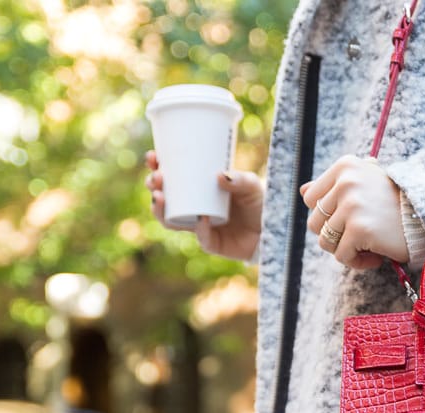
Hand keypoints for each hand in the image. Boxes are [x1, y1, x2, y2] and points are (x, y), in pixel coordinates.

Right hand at [145, 151, 263, 260]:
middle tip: (156, 177)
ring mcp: (199, 226)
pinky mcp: (212, 243)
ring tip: (160, 197)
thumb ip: (240, 179)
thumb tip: (220, 175)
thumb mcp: (251, 184)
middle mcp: (193, 208)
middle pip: (163, 198)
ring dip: (160, 210)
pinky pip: (202, 238)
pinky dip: (200, 229)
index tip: (152, 157)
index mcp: (196, 189)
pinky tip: (201, 219)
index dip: (156, 167)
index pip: (170, 176)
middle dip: (154, 187)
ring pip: (171, 221)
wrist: (271, 229)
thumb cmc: (258, 202)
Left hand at [300, 155, 407, 268]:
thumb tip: (302, 191)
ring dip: (347, 250)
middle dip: (336, 235)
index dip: (329, 215)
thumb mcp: (367, 183)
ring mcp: (352, 205)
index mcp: (344, 166)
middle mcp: (346, 182)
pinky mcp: (359, 228)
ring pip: (326, 242)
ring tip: (369, 247)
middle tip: (361, 237)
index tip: (352, 219)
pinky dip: (358, 262)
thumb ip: (334, 185)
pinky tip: (376, 257)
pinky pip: (342, 256)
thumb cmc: (397, 203)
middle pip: (315, 222)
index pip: (311, 199)